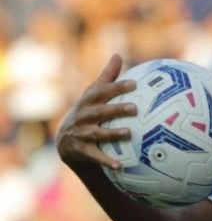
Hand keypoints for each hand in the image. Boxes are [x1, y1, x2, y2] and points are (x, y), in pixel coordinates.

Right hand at [56, 54, 136, 169]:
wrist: (67, 140)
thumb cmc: (88, 111)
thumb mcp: (94, 94)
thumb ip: (107, 77)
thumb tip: (118, 55)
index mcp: (88, 101)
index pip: (102, 91)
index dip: (117, 87)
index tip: (134, 84)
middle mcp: (83, 116)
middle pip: (100, 112)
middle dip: (116, 109)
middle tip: (135, 107)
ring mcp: (81, 134)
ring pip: (98, 134)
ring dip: (113, 134)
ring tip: (129, 133)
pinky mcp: (81, 150)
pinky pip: (95, 156)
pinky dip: (107, 161)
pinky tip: (121, 165)